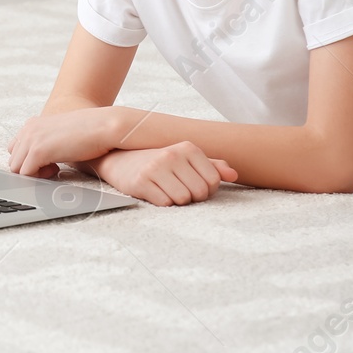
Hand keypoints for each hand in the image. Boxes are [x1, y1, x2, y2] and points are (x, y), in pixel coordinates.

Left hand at [7, 108, 117, 176]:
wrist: (104, 126)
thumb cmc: (89, 132)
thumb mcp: (61, 135)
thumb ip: (47, 143)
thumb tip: (41, 162)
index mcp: (33, 124)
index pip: (15, 148)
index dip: (29, 160)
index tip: (46, 163)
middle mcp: (29, 129)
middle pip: (14, 159)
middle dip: (30, 168)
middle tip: (52, 168)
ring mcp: (32, 139)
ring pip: (17, 168)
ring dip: (34, 174)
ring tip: (55, 169)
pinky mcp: (39, 151)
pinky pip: (26, 174)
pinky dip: (39, 177)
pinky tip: (57, 170)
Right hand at [95, 143, 237, 205]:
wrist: (119, 159)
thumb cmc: (158, 161)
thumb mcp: (184, 158)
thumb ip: (211, 165)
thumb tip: (234, 175)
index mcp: (188, 148)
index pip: (214, 181)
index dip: (206, 189)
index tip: (193, 185)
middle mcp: (172, 155)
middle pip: (200, 192)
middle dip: (192, 197)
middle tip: (178, 189)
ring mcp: (156, 168)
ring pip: (183, 200)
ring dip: (176, 201)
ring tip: (166, 190)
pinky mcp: (141, 182)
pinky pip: (165, 203)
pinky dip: (162, 203)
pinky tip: (155, 192)